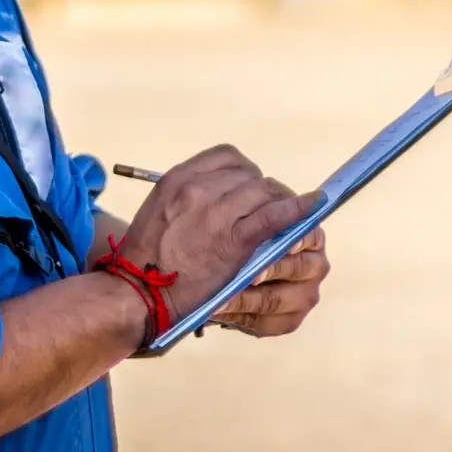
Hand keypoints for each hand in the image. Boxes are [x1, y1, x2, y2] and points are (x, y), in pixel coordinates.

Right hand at [113, 144, 319, 323]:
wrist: (136, 293)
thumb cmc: (147, 258)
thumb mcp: (161, 210)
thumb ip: (192, 197)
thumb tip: (227, 196)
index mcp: (179, 178)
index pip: (228, 158)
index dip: (247, 173)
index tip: (252, 187)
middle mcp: (198, 188)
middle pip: (251, 176)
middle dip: (267, 191)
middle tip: (275, 207)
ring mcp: (216, 212)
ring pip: (265, 193)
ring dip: (280, 204)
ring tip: (288, 218)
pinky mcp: (233, 240)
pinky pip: (274, 216)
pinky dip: (298, 209)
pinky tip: (314, 206)